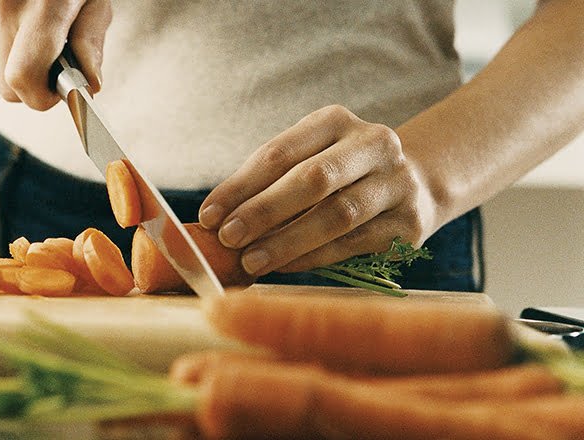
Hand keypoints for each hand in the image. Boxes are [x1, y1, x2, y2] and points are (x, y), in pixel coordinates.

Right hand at [0, 0, 110, 109]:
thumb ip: (90, 39)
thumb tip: (88, 84)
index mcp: (43, 4)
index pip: (23, 80)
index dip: (40, 96)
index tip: (54, 90)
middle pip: (7, 85)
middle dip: (30, 79)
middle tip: (47, 52)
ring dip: (9, 59)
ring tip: (26, 24)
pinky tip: (4, 16)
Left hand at [198, 105, 439, 275]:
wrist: (417, 184)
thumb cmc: (339, 174)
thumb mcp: (308, 159)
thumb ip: (267, 181)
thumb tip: (216, 220)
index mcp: (335, 121)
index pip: (279, 153)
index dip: (239, 186)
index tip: (208, 216)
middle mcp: (373, 145)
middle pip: (313, 179)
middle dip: (264, 211)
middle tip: (228, 238)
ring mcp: (397, 183)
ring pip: (336, 215)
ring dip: (287, 242)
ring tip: (251, 260)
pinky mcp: (409, 224)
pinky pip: (352, 244)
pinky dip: (313, 258)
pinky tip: (284, 267)